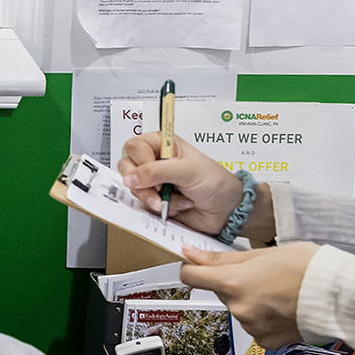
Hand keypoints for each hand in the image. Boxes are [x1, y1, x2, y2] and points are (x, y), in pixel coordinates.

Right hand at [117, 131, 243, 235]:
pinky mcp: (155, 200)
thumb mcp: (186, 171)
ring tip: (175, 200)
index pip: (134, 147)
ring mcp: (154, 182)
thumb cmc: (215, 182)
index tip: (153, 172)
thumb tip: (130, 177)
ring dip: (155, 198)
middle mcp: (155, 161)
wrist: (227, 210)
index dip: (140, 161)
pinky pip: (143, 205)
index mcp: (162, 144)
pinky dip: (160, 209)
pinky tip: (179, 206)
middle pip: (127, 168)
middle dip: (142, 184)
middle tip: (157, 190)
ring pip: (134, 189)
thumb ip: (156, 171)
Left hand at [179, 242, 320, 349]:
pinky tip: (282, 307)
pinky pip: (255, 326)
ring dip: (251, 300)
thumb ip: (223, 257)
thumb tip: (193, 254)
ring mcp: (252, 327)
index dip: (192, 268)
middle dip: (235, 283)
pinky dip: (264, 317)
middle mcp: (239, 308)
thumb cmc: (309, 269)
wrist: (339, 296)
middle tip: (262, 274)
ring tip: (278, 290)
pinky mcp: (266, 341)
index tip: (196, 264)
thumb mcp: (262, 253)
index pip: (191, 277)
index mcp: (234, 282)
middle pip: (221, 292)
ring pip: (240, 309)